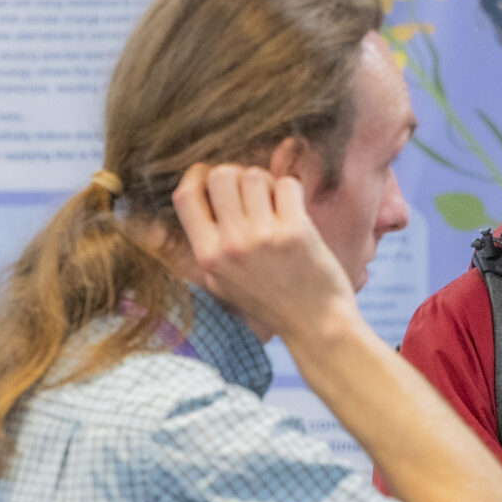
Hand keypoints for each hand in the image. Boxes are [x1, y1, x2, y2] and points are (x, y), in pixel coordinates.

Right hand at [169, 163, 356, 344]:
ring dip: (268, 184)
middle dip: (238, 176)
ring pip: (254, 175)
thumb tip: (190, 195)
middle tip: (254, 195)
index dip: (197, 176)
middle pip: (221, 175)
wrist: (316, 326)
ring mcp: (262, 238)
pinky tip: (296, 213)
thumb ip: (204, 244)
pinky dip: (293, 192)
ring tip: (277, 207)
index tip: (210, 175)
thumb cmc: (270, 302)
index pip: (185, 196)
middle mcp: (230, 246)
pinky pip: (287, 184)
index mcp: (208, 257)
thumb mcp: (222, 282)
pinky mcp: (294, 232)